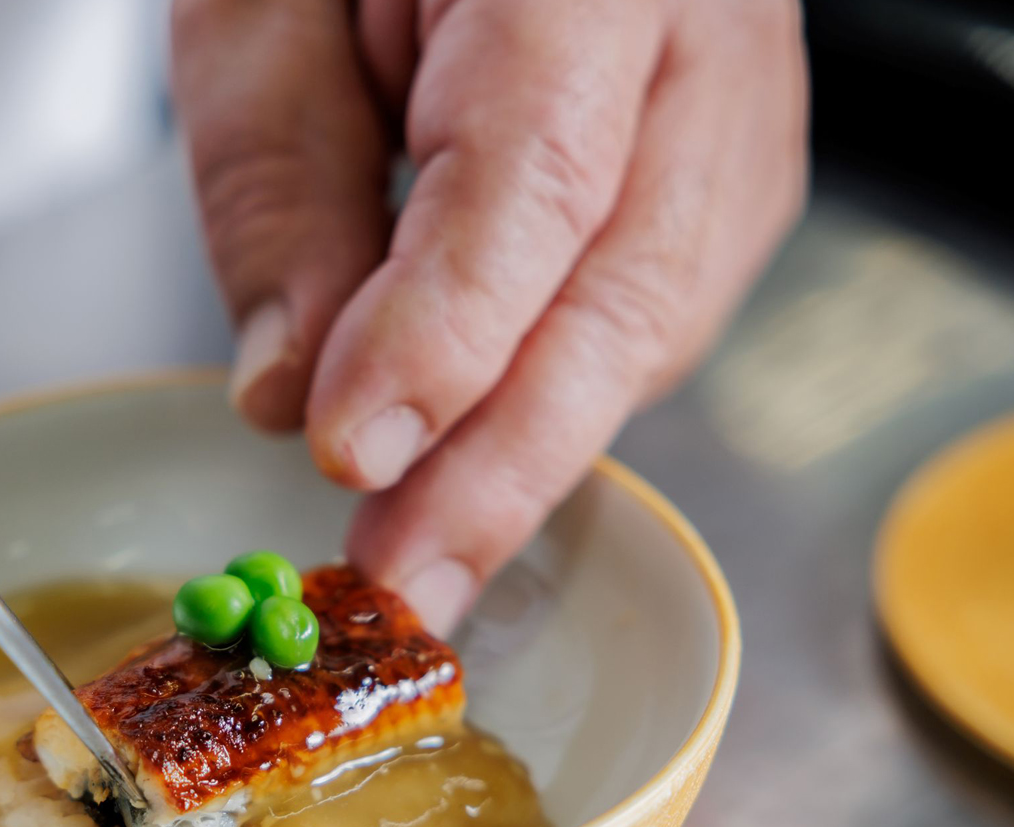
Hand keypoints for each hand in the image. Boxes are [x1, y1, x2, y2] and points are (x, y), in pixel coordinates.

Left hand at [173, 0, 806, 631]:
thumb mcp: (267, 1)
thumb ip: (279, 180)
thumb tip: (293, 396)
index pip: (536, 171)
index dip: (448, 333)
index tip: (354, 452)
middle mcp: (705, 26)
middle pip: (630, 282)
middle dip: (507, 459)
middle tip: (401, 581)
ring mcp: (746, 96)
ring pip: (661, 317)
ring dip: (536, 449)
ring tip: (423, 548)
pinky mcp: (737, 160)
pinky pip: (663, 308)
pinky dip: (570, 395)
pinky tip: (487, 455)